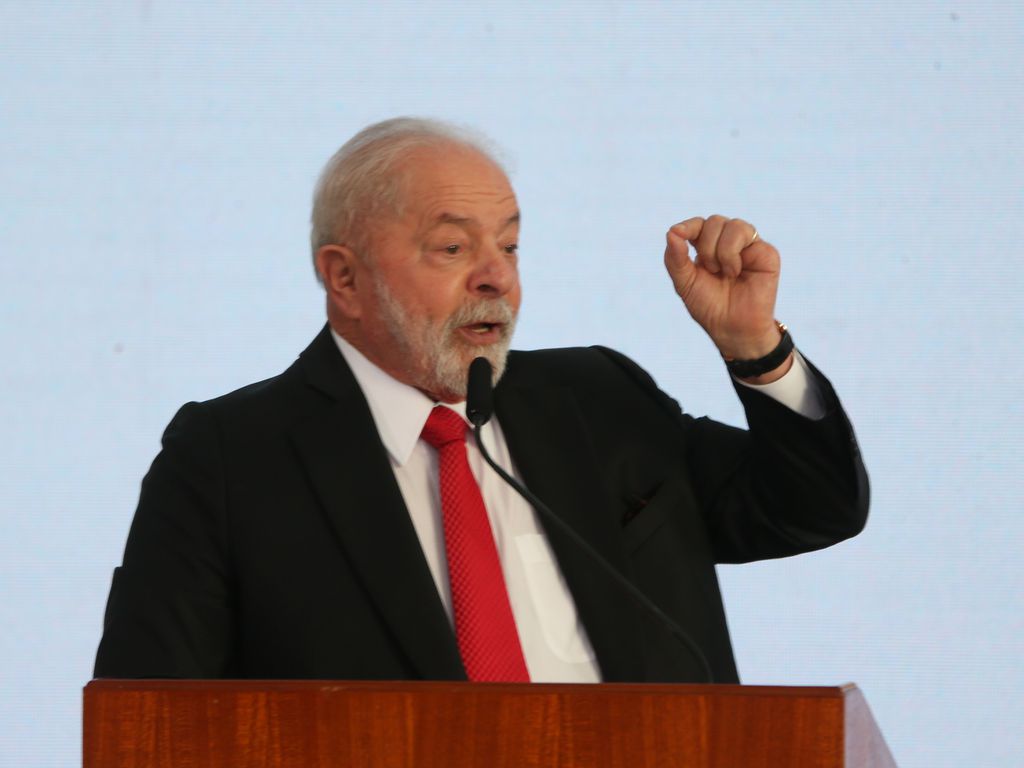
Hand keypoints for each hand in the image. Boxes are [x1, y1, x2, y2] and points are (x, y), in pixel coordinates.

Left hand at [664, 215, 782, 360]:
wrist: (733, 328)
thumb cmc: (709, 306)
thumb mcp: (685, 283)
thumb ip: (675, 258)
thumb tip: (671, 231)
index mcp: (708, 247)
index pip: (698, 225)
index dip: (688, 226)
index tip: (678, 233)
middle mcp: (729, 242)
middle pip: (714, 221)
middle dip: (705, 246)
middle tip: (710, 270)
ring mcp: (748, 245)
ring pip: (732, 224)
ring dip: (720, 250)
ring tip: (724, 272)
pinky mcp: (765, 251)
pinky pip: (747, 234)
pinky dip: (732, 254)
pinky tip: (735, 272)